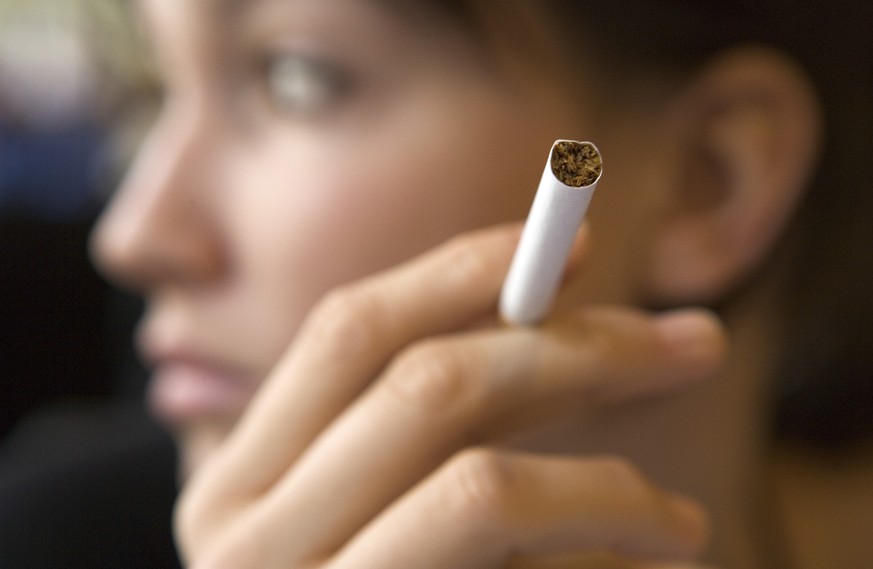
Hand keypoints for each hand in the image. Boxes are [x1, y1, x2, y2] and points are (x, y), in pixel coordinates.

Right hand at [175, 223, 726, 568]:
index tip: (580, 245)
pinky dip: (600, 567)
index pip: (351, 330)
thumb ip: (418, 427)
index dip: (465, 268)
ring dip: (611, 484)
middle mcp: (249, 547)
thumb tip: (556, 312)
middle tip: (691, 340)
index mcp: (235, 481)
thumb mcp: (355, 512)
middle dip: (579, 347)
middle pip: (433, 388)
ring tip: (680, 530)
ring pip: (484, 487)